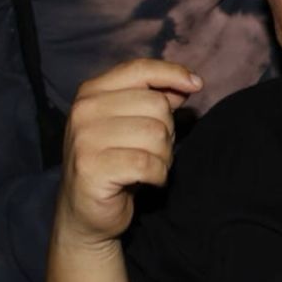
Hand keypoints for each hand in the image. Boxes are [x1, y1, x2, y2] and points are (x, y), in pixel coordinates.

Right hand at [51, 59, 202, 250]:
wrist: (84, 212)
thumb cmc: (114, 165)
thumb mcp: (131, 125)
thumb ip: (155, 100)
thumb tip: (189, 83)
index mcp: (91, 92)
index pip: (139, 69)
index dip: (172, 74)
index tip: (196, 85)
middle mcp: (85, 110)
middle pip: (155, 104)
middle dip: (167, 131)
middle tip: (153, 151)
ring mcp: (85, 138)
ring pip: (155, 134)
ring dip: (164, 156)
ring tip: (149, 167)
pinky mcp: (92, 167)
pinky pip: (148, 163)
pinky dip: (158, 175)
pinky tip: (148, 181)